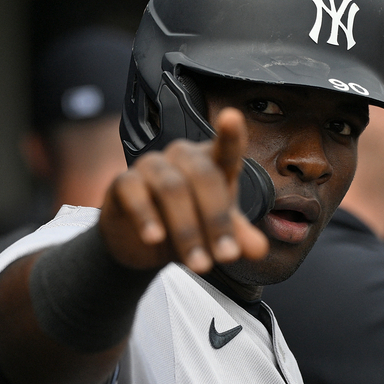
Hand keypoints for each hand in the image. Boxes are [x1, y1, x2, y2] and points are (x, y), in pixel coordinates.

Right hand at [99, 108, 268, 272]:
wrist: (141, 243)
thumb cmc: (186, 225)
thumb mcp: (216, 235)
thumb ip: (238, 238)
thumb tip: (260, 249)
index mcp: (211, 163)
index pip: (224, 147)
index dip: (230, 134)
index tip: (232, 118)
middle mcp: (182, 158)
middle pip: (203, 176)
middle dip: (217, 221)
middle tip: (226, 258)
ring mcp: (151, 166)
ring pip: (172, 189)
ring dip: (188, 231)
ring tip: (198, 266)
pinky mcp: (123, 182)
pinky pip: (134, 192)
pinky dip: (146, 217)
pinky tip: (154, 239)